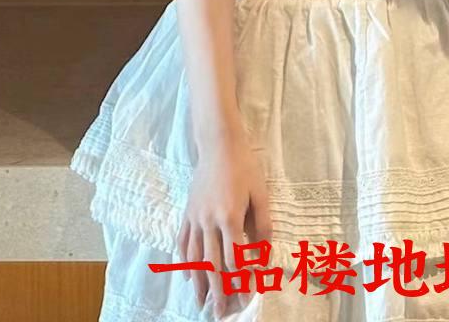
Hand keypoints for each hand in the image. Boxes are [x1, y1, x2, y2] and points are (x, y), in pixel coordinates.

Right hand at [177, 133, 273, 316]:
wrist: (219, 144)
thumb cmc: (245, 166)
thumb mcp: (260, 194)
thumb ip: (263, 225)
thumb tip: (265, 254)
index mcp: (230, 217)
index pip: (236, 258)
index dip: (241, 280)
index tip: (246, 297)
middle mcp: (209, 221)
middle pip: (213, 264)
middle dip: (217, 292)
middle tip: (219, 313)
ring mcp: (195, 218)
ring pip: (195, 258)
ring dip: (198, 283)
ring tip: (200, 303)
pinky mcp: (187, 212)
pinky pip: (183, 242)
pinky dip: (184, 262)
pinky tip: (187, 276)